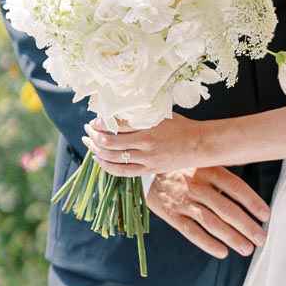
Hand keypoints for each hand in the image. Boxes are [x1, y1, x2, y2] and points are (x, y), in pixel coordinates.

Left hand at [82, 112, 201, 175]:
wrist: (198, 144)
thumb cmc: (179, 125)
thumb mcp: (160, 114)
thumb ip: (139, 115)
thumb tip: (114, 113)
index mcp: (148, 127)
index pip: (116, 125)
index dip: (101, 123)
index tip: (95, 120)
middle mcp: (146, 145)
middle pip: (110, 143)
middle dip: (94, 136)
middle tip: (87, 130)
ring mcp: (147, 160)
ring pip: (113, 158)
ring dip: (97, 151)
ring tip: (89, 143)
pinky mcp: (148, 170)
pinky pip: (122, 171)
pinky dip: (107, 166)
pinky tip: (99, 159)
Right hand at [146, 167, 269, 258]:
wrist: (146, 167)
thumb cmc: (182, 167)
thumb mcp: (202, 162)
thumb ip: (222, 176)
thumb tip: (249, 196)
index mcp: (208, 169)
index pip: (236, 187)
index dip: (253, 202)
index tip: (266, 216)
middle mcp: (196, 185)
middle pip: (227, 209)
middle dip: (247, 226)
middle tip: (261, 239)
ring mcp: (183, 201)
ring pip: (211, 222)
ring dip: (232, 237)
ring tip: (246, 249)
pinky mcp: (171, 214)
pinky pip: (191, 231)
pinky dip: (207, 243)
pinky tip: (222, 253)